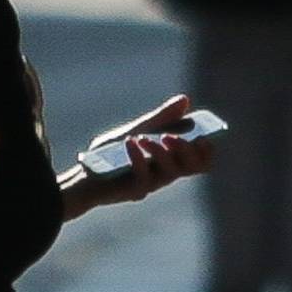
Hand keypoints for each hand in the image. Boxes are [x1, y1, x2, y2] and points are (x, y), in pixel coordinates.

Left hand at [84, 94, 214, 206]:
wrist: (84, 172)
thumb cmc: (111, 152)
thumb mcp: (137, 129)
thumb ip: (162, 118)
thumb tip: (185, 100)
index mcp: (171, 158)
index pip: (200, 159)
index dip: (207, 150)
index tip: (204, 135)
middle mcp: (166, 173)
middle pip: (193, 167)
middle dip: (187, 149)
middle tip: (170, 135)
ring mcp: (153, 184)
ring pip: (172, 172)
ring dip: (160, 152)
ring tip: (143, 137)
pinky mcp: (136, 192)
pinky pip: (145, 177)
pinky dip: (138, 157)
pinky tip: (130, 143)